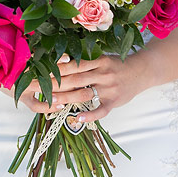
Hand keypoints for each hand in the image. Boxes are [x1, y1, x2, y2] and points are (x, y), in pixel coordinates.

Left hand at [17, 53, 151, 124]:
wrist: (143, 70)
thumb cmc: (118, 65)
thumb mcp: (103, 57)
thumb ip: (85, 61)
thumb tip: (60, 61)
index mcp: (97, 60)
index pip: (71, 64)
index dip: (54, 68)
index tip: (38, 71)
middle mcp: (102, 73)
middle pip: (73, 78)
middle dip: (52, 83)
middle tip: (34, 85)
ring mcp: (109, 88)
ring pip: (83, 93)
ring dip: (65, 97)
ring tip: (49, 100)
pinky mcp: (114, 101)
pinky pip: (101, 109)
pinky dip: (89, 114)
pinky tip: (77, 119)